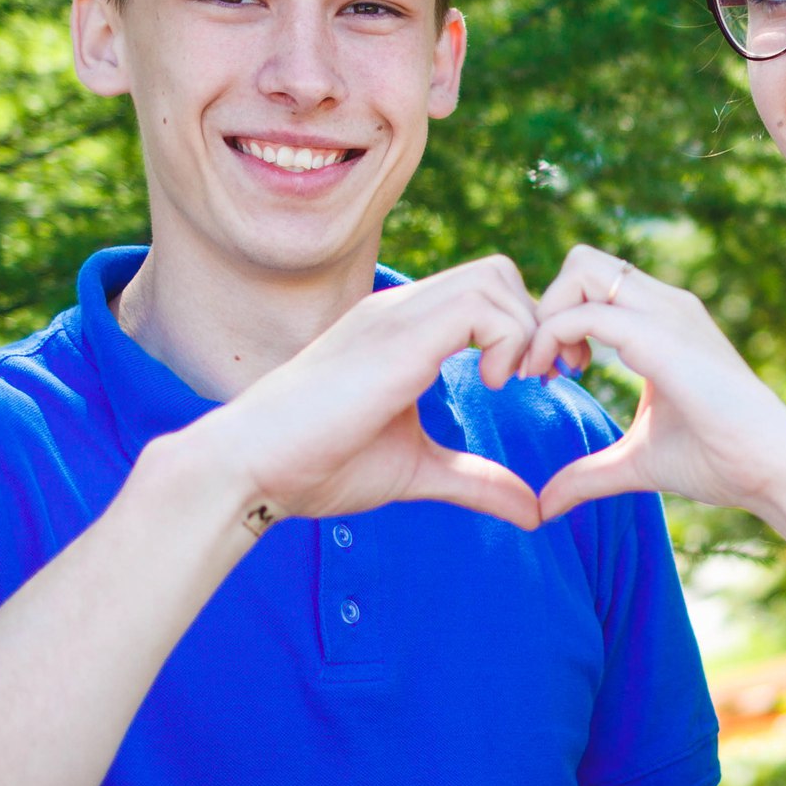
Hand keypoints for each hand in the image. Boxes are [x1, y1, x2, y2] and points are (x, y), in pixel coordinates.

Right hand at [191, 255, 542, 530]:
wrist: (249, 467)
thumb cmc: (318, 466)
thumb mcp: (416, 471)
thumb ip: (475, 482)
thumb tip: (532, 512)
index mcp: (404, 329)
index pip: (486, 290)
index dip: (524, 331)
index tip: (534, 383)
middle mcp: (402, 309)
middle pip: (500, 272)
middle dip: (536, 324)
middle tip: (535, 381)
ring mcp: (397, 316)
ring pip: (496, 277)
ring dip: (523, 331)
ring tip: (506, 385)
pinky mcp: (398, 337)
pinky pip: (481, 304)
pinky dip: (506, 340)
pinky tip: (488, 385)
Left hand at [519, 246, 785, 525]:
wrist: (772, 469)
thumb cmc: (719, 461)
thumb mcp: (637, 462)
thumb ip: (589, 474)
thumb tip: (544, 506)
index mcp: (662, 322)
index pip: (591, 283)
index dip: (557, 321)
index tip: (553, 376)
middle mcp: (665, 305)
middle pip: (581, 260)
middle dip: (545, 305)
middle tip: (547, 367)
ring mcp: (666, 314)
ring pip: (581, 267)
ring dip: (546, 316)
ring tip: (550, 372)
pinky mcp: (661, 338)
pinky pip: (587, 312)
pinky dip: (552, 337)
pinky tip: (557, 379)